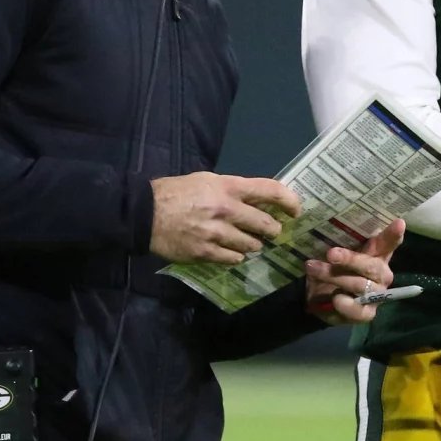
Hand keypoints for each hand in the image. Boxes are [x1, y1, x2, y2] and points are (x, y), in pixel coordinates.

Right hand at [148, 173, 300, 264]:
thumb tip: (260, 199)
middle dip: (272, 230)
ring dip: (253, 245)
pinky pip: (233, 259)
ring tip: (247, 242)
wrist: (144, 213)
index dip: (289, 201)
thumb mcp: (207, 180)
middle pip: (265, 224)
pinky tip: (231, 252)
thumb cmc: (176, 192)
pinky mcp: (205, 253)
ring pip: (251, 245)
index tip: (296, 210)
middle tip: (271, 232)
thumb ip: (233, 190)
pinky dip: (236, 257)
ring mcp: (216, 233)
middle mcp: (226, 209)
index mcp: (228, 187)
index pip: (270, 190)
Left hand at [305, 220, 405, 323]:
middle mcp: (381, 273)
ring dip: (335, 278)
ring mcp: (377, 294)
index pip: (389, 243)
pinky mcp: (368, 313)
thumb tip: (333, 231)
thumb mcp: (334, 254)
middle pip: (371, 266)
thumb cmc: (332, 269)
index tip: (399, 223)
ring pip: (360, 285)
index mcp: (377, 254)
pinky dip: (345, 304)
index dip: (394, 235)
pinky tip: (335, 299)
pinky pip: (358, 309)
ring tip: (314, 270)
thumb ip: (339, 243)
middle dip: (350, 259)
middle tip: (330, 254)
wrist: (317, 297)